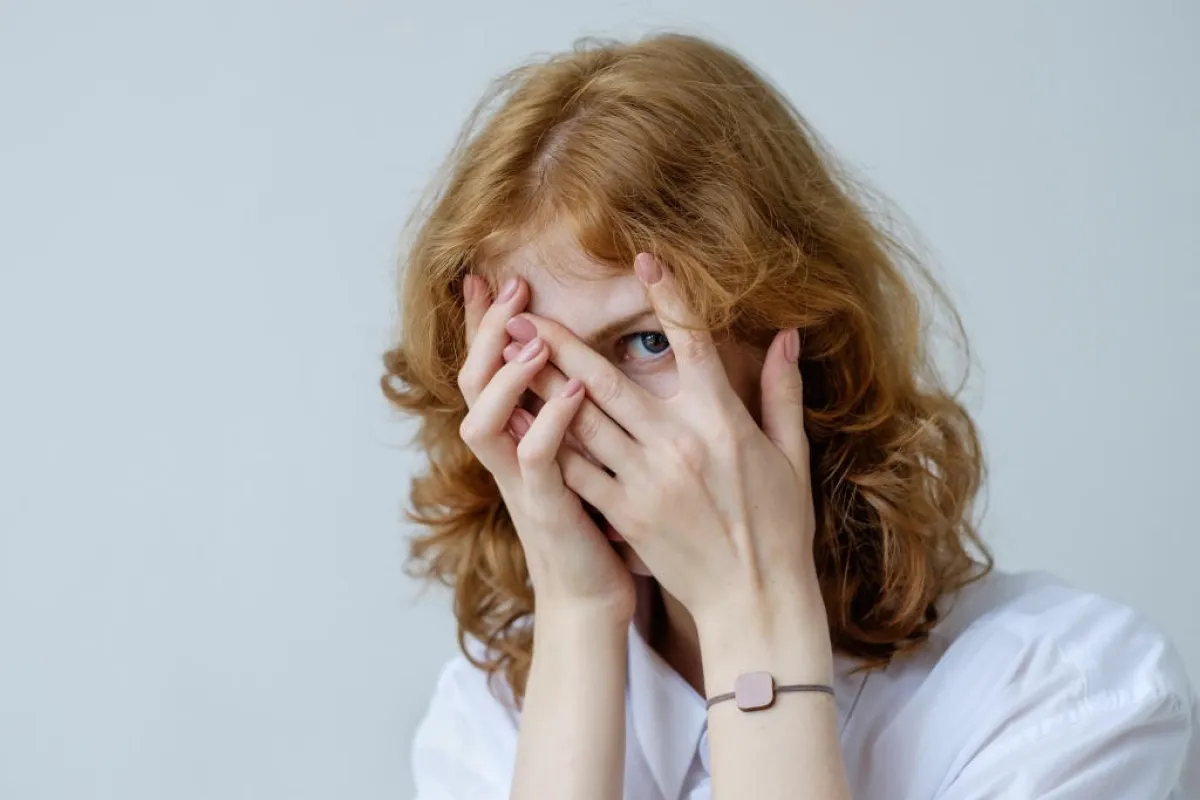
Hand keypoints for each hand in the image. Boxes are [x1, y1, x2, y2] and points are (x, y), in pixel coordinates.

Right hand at [457, 275, 634, 622]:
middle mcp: (506, 458)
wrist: (591, 599)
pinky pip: (534, 463)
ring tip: (535, 341)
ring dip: (506, 378)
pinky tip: (576, 393)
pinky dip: (548, 424)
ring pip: (484, 422)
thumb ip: (571, 414)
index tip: (485, 275)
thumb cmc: (594, 527)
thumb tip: (585, 364)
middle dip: (487, 334)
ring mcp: (521, 485)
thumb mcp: (578, 459)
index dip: (479, 326)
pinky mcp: (547, 511)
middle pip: (472, 385)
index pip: (485, 370)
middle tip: (513, 289)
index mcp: (513, 439)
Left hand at [502, 255, 822, 630]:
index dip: (668, 297)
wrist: (755, 600)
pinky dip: (545, 442)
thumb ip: (781, 391)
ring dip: (540, 384)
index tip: (642, 259)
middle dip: (561, 342)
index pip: (692, 343)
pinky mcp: (624, 513)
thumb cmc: (779, 527)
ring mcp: (645, 479)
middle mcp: (677, 443)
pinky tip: (517, 419)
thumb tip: (786, 334)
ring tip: (506, 355)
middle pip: (608, 380)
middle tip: (523, 312)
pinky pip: (575, 471)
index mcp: (721, 421)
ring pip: (581, 421)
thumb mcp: (790, 456)